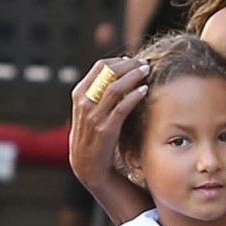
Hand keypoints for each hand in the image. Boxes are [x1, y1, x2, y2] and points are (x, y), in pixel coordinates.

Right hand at [70, 57, 147, 190]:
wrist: (87, 165)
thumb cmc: (93, 134)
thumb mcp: (89, 110)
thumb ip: (99, 93)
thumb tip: (120, 72)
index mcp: (79, 94)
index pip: (99, 66)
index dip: (118, 61)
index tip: (132, 60)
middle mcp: (84, 102)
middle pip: (108, 72)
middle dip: (128, 65)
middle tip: (144, 64)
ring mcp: (94, 116)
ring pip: (115, 87)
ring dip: (133, 76)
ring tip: (146, 71)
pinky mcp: (106, 130)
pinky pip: (121, 108)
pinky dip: (134, 96)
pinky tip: (145, 90)